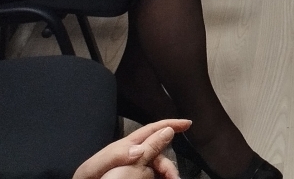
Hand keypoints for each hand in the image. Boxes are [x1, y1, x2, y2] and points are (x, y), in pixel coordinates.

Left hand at [73, 119, 189, 178]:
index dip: (170, 124)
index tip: (188, 124)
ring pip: (156, 167)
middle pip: (158, 153)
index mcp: (125, 146)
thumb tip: (148, 140)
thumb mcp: (100, 166)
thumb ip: (123, 151)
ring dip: (164, 173)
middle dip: (168, 164)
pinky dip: (158, 177)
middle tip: (173, 178)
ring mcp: (132, 167)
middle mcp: (131, 155)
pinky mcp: (131, 177)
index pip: (152, 130)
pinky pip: (150, 175)